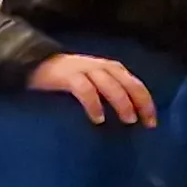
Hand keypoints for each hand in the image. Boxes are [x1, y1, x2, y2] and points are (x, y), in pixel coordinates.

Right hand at [29, 52, 155, 126]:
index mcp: (112, 69)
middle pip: (128, 84)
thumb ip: (109, 90)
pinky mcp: (68, 76)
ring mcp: (85, 70)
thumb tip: (128, 113)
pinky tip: (98, 118)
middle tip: (144, 123)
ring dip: (122, 103)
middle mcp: (102, 67)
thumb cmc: (67, 79)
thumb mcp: (94, 80)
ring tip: (127, 120)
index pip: (136, 85)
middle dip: (140, 103)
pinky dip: (94, 104)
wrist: (35, 64)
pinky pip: (85, 91)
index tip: (152, 122)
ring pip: (111, 86)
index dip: (147, 103)